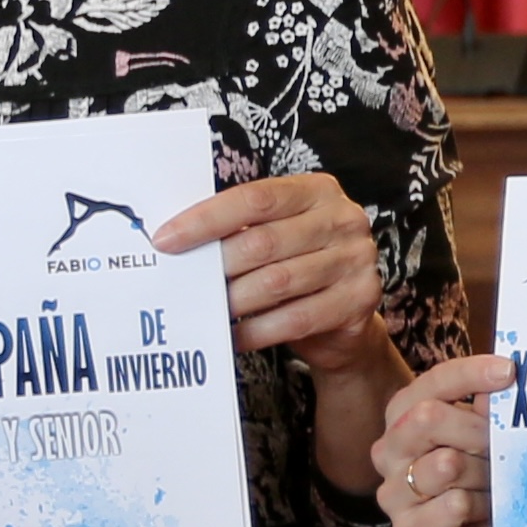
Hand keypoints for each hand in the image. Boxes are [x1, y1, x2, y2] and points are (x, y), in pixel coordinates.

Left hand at [156, 172, 389, 363]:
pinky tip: (233, 335)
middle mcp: (343, 219)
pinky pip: (296, 319)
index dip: (206, 219)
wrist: (347, 313)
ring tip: (207, 309)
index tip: (166, 239)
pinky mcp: (360, 301)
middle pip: (264, 241)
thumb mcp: (278, 232)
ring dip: (234, 300)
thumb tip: (175, 237)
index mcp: (317, 191)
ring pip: (277, 282)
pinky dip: (256, 330)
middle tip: (185, 283)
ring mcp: (356, 260)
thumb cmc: (299, 263)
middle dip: (216, 266)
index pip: (255, 198)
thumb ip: (241, 228)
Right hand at [371, 354, 508, 526]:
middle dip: (478, 432)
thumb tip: (503, 377)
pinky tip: (483, 512)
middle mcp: (389, 451)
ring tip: (494, 486)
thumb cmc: (494, 477)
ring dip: (485, 475)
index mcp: (405, 416)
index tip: (510, 371)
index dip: (471, 373)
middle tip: (504, 449)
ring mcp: (392, 494)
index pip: (432, 383)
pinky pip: (453, 505)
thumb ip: (493, 408)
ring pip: (446, 464)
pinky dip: (481, 507)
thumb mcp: (496, 435)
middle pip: (428, 417)